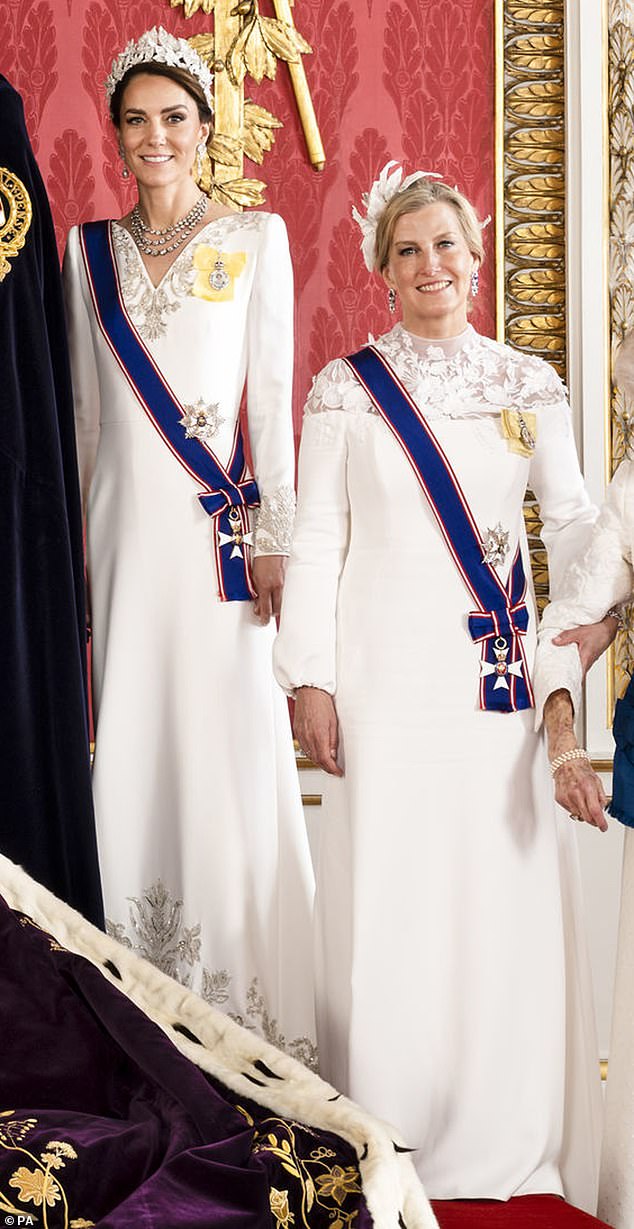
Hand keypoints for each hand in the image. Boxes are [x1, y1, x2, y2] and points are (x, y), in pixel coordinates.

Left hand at [252, 554, 286, 623]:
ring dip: (276, 606)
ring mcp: (283, 583)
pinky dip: (279, 596)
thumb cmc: (260, 557)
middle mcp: (275, 586)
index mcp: (265, 585)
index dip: (264, 618)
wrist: (272, 543)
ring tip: (270, 605)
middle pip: (276, 609)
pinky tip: (275, 594)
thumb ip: (256, 591)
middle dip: (271, 614)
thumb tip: (257, 605)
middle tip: (265, 615)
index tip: (263, 622)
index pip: (266, 608)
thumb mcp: (254, 575)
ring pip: (281, 602)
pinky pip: (284, 593)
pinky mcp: (287, 579)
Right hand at [294, 687, 342, 776]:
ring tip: (327, 762)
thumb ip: (333, 741)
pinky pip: (304, 748)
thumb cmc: (321, 703)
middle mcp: (308, 737)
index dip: (332, 769)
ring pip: (309, 755)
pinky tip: (316, 752)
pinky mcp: (297, 732)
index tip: (337, 771)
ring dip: (318, 761)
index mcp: (319, 735)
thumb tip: (333, 754)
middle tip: (334, 769)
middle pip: (316, 760)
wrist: (309, 692)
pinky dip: (311, 753)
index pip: (325, 760)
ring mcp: (301, 735)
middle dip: (326, 767)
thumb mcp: (333, 722)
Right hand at [543, 688, 607, 831]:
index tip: (603, 827)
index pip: (594, 811)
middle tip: (597, 820)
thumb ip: (600, 796)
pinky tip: (576, 800)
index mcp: (587, 788)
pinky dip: (575, 809)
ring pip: (577, 815)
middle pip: (586, 817)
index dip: (600, 822)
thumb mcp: (596, 780)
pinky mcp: (559, 798)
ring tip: (586, 805)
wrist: (564, 760)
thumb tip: (602, 809)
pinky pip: (570, 810)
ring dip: (584, 814)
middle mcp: (575, 793)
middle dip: (593, 821)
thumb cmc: (579, 767)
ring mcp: (566, 797)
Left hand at [553, 615, 618, 676]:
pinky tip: (568, 654)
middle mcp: (588, 662)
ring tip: (559, 663)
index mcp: (585, 659)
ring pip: (578, 666)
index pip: (577, 676)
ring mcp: (590, 659)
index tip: (560, 680)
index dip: (568, 680)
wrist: (609, 628)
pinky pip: (580, 660)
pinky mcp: (590, 655)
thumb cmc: (599, 632)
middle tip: (555, 671)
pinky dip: (574, 659)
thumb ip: (566, 637)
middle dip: (565, 672)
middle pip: (575, 671)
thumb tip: (554, 642)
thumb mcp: (579, 632)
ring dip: (570, 665)